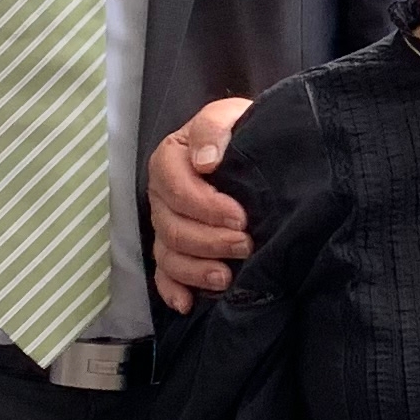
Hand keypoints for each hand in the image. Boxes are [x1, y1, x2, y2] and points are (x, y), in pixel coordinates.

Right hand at [147, 96, 257, 308]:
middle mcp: (162, 195)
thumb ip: (214, 127)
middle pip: (172, 226)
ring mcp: (166, 226)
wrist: (257, 151)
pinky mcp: (175, 250)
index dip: (204, 205)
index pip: (173, 185)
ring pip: (168, 255)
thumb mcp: (232, 115)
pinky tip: (188, 303)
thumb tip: (205, 160)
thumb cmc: (243, 133)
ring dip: (195, 269)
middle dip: (209, 240)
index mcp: (171, 159)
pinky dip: (173, 291)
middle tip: (246, 244)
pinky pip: (164, 276)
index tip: (240, 216)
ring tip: (226, 276)